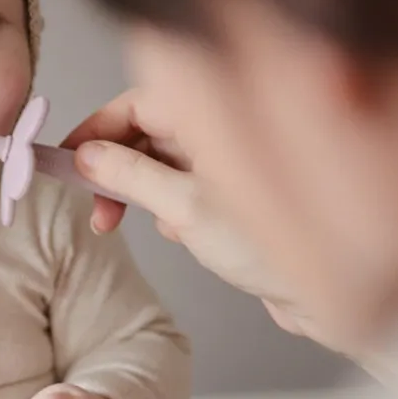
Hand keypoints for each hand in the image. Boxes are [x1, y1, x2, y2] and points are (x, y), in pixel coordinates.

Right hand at [61, 89, 298, 305]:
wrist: (329, 295)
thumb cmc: (273, 246)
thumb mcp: (184, 208)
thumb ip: (130, 176)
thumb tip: (87, 157)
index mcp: (214, 116)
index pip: (137, 103)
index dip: (97, 129)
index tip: (68, 159)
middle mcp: (219, 131)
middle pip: (144, 132)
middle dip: (116, 169)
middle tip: (98, 208)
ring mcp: (224, 161)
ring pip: (158, 163)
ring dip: (142, 193)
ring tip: (154, 227)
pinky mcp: (228, 192)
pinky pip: (178, 188)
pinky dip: (169, 209)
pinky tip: (184, 235)